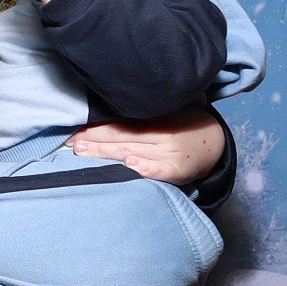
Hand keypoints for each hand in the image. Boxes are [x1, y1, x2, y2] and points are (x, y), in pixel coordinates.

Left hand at [69, 106, 222, 184]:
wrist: (216, 143)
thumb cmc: (181, 128)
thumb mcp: (163, 115)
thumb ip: (136, 118)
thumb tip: (98, 120)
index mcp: (154, 119)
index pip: (120, 123)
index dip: (96, 127)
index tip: (73, 130)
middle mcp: (160, 134)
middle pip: (121, 137)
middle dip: (93, 140)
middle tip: (70, 142)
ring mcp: (170, 152)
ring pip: (133, 151)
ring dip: (105, 153)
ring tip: (82, 151)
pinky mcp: (178, 170)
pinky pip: (160, 170)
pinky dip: (145, 167)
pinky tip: (130, 165)